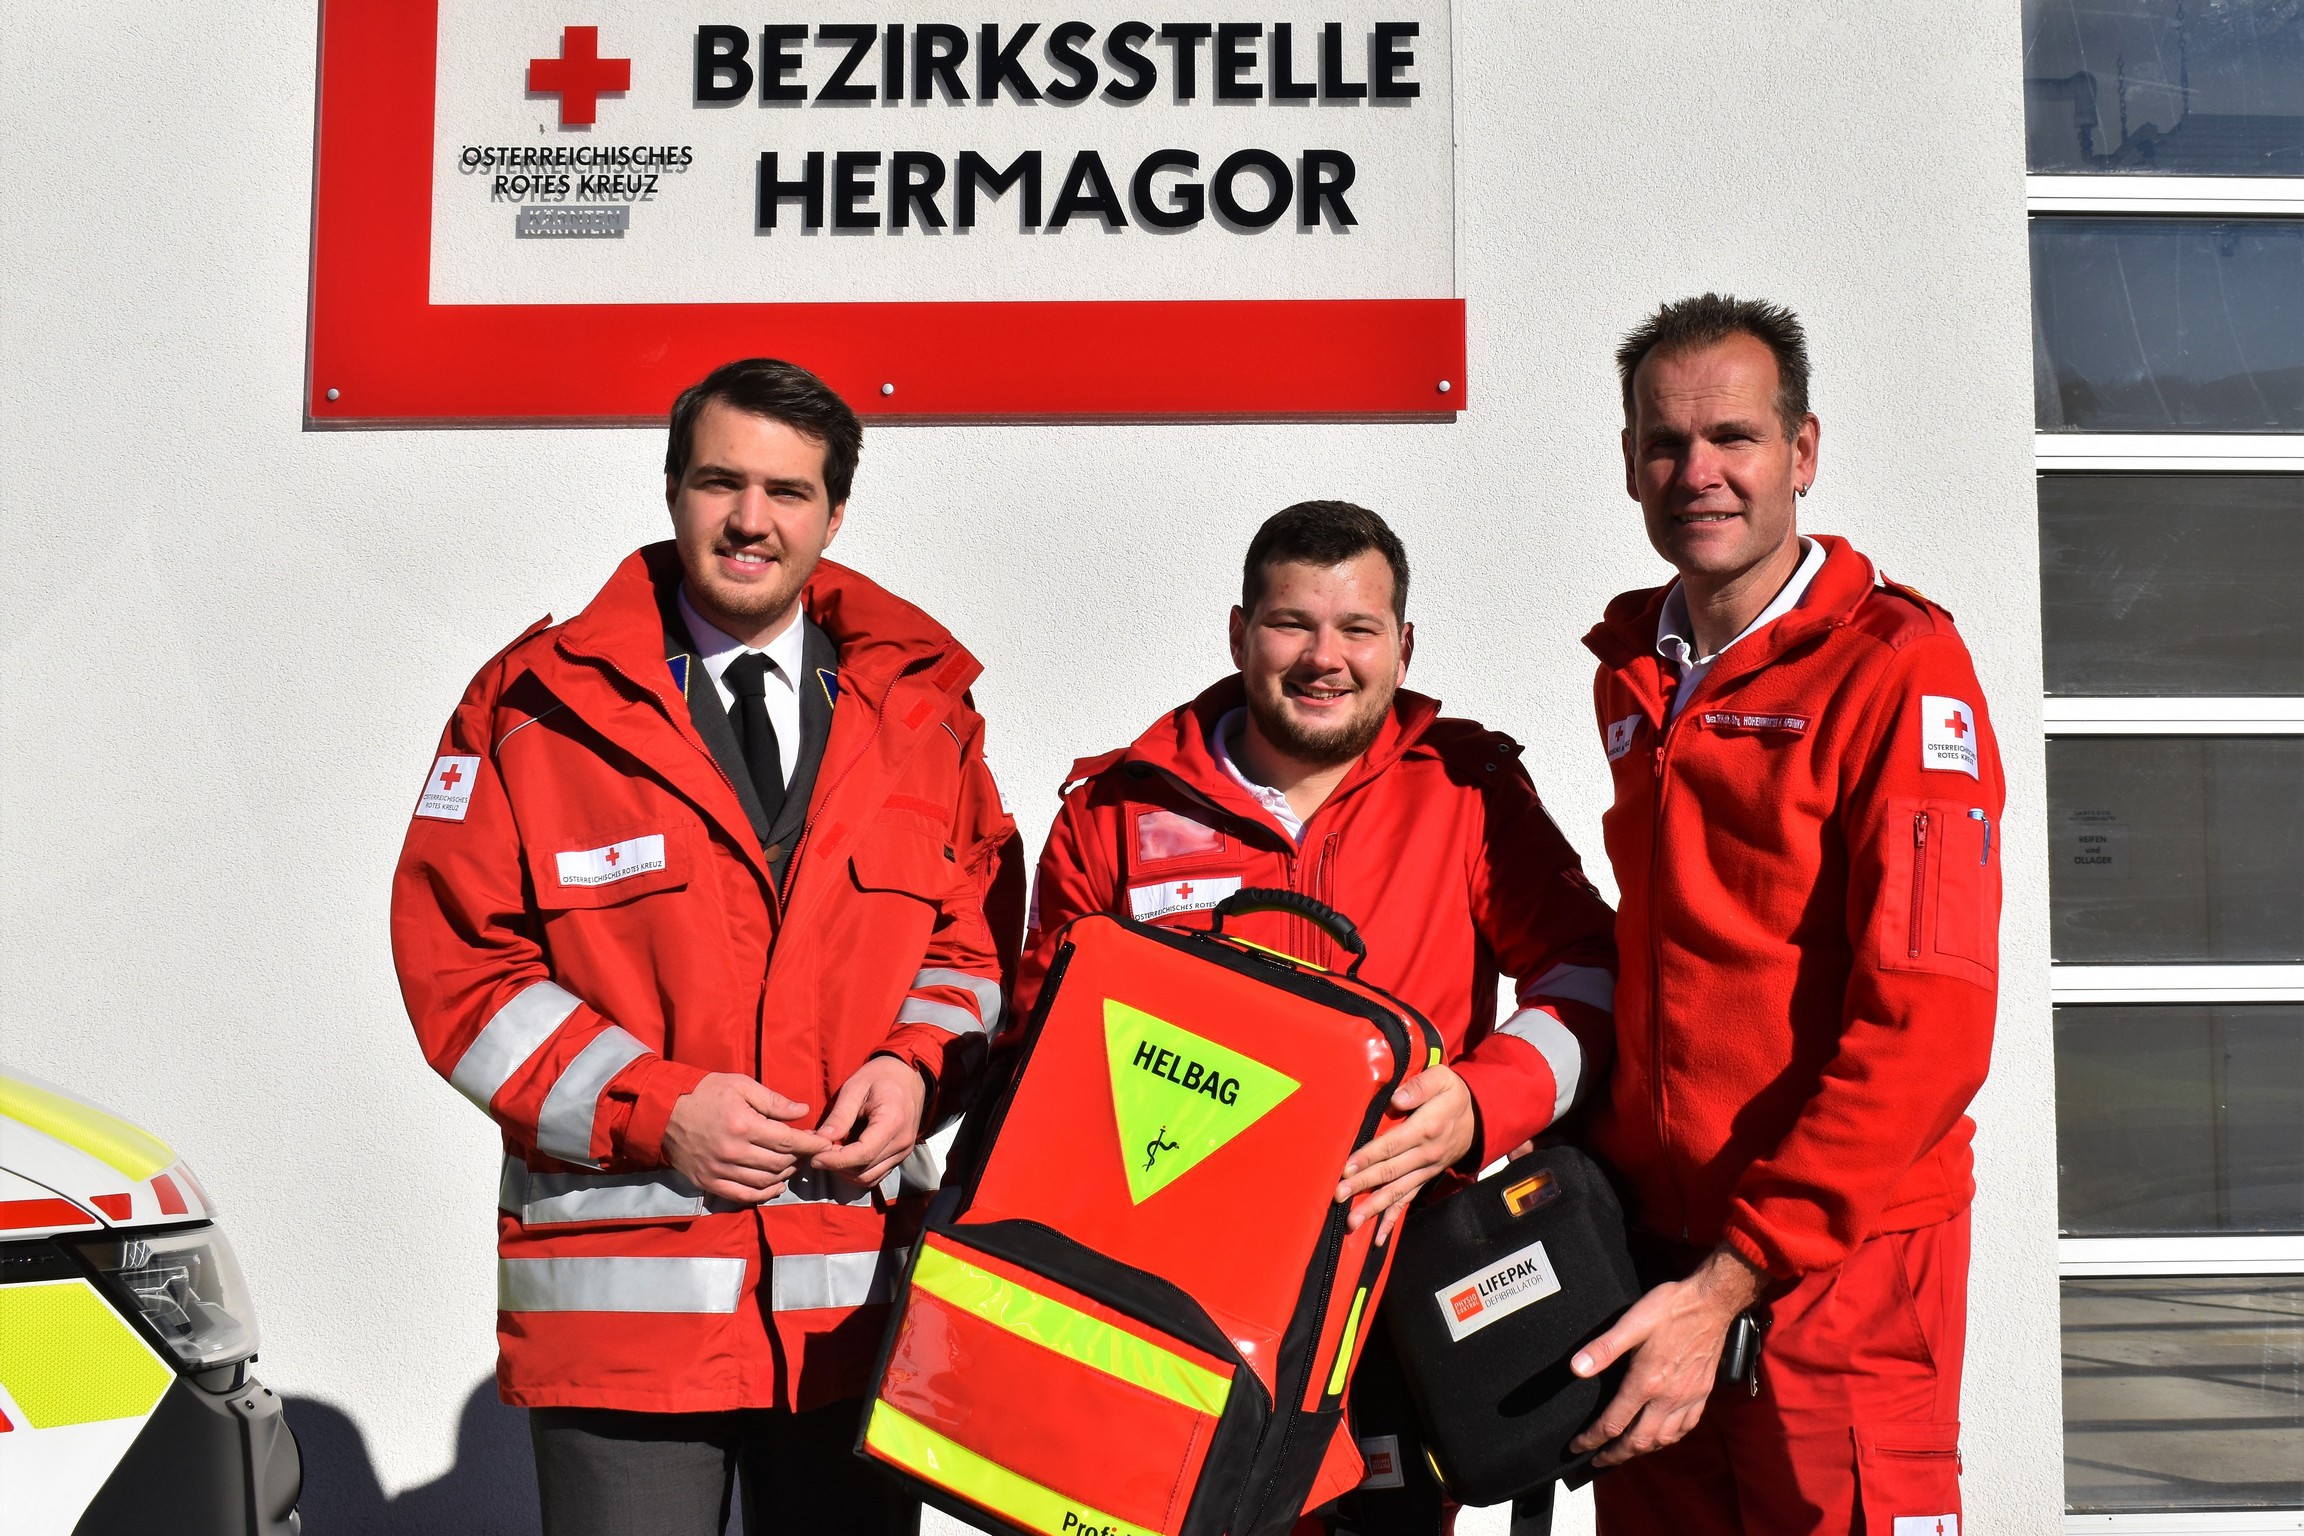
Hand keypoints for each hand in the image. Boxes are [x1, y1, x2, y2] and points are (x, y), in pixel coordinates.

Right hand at [660, 1074, 830, 1203]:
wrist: (662, 1109)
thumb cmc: (705, 1092)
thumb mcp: (740, 1085)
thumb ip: (773, 1100)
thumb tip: (803, 1111)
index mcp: (743, 1125)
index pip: (788, 1141)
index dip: (811, 1144)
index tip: (826, 1143)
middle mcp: (733, 1151)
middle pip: (780, 1164)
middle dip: (801, 1159)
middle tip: (810, 1152)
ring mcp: (719, 1170)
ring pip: (764, 1182)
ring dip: (785, 1176)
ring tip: (793, 1165)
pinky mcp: (708, 1182)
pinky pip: (743, 1196)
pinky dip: (763, 1194)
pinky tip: (775, 1186)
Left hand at [809, 1055, 927, 1187]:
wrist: (908, 1077)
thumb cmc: (880, 1077)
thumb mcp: (855, 1088)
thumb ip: (840, 1116)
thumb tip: (820, 1139)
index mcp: (892, 1122)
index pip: (862, 1154)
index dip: (836, 1161)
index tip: (814, 1158)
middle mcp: (901, 1142)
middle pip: (864, 1170)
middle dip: (837, 1167)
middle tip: (817, 1152)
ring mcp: (903, 1152)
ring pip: (869, 1178)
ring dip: (845, 1172)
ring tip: (829, 1155)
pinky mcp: (899, 1157)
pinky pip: (875, 1175)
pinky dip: (856, 1171)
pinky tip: (843, 1157)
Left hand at [1335, 1063, 1476, 1243]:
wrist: (1478, 1118)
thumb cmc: (1452, 1095)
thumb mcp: (1442, 1079)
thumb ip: (1419, 1086)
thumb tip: (1398, 1098)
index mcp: (1426, 1129)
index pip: (1392, 1145)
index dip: (1369, 1156)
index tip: (1347, 1167)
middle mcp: (1425, 1154)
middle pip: (1390, 1172)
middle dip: (1363, 1185)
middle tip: (1339, 1195)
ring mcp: (1425, 1170)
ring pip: (1396, 1192)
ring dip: (1373, 1208)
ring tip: (1352, 1222)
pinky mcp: (1424, 1179)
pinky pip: (1408, 1201)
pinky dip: (1392, 1221)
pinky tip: (1378, 1237)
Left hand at [1568, 1246, 1765, 1467]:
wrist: (1712, 1302)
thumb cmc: (1670, 1308)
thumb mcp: (1632, 1323)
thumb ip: (1603, 1349)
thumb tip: (1576, 1369)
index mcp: (1646, 1382)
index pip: (1613, 1423)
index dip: (1592, 1439)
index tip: (1578, 1446)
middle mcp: (1668, 1397)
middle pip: (1638, 1441)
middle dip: (1615, 1455)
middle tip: (1597, 1461)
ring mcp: (1688, 1398)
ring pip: (1663, 1439)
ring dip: (1641, 1450)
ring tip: (1625, 1452)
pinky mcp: (1702, 1394)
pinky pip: (1685, 1428)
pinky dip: (1669, 1439)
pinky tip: (1662, 1436)